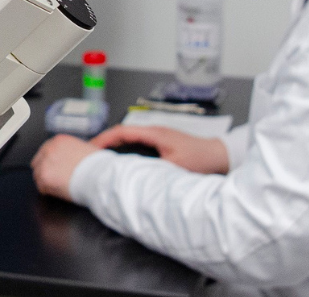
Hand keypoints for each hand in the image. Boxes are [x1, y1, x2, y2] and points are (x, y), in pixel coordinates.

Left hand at [32, 134, 102, 201]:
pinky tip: (59, 191)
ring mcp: (45, 163)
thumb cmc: (98, 166)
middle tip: (55, 179)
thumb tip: (76, 154)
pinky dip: (48, 191)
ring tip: (59, 186)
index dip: (50, 161)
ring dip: (46, 181)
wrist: (100, 177)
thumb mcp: (87, 148)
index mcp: (60, 140)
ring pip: (37, 175)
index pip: (46, 150)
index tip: (54, 168)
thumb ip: (75, 150)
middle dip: (45, 170)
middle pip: (38, 161)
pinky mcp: (44, 177)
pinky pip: (41, 187)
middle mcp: (50, 149)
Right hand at [90, 125, 229, 173]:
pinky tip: (122, 159)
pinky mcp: (162, 142)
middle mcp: (154, 131)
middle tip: (89, 154)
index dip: (103, 139)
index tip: (89, 148)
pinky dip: (125, 148)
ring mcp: (158, 136)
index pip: (121, 131)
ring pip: (129, 137)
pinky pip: (137, 142)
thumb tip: (132, 176)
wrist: (219, 155)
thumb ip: (154, 170)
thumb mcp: (175, 167)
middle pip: (122, 133)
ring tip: (101, 157)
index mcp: (154, 133)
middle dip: (104, 142)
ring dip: (114, 145)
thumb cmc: (200, 159)